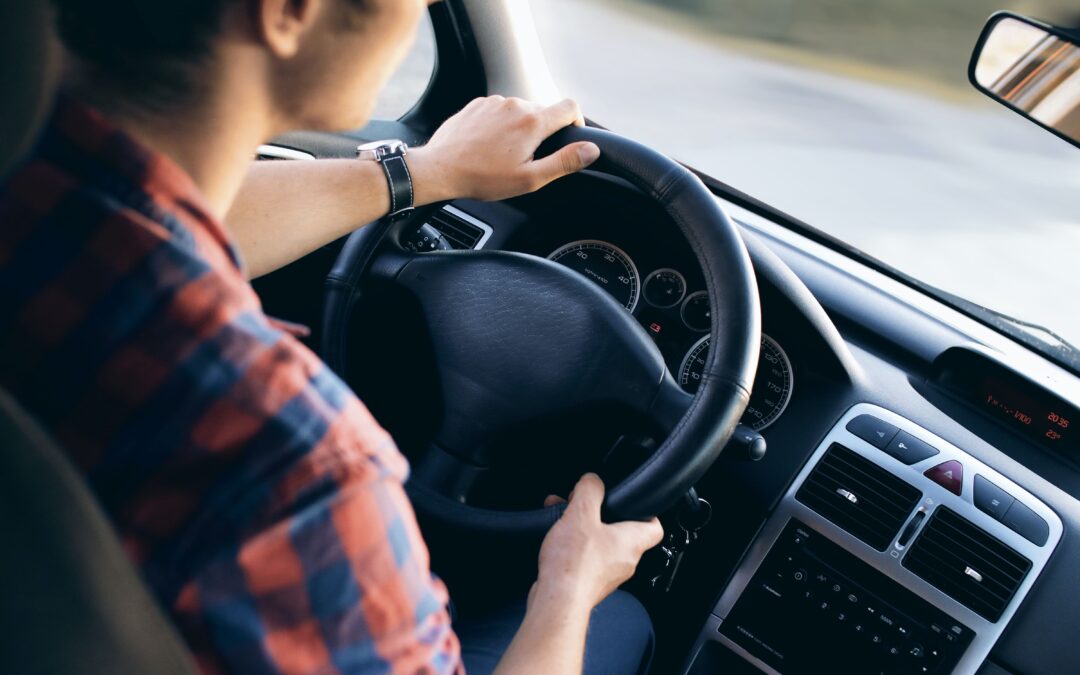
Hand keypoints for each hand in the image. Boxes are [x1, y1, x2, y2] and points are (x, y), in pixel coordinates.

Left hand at [408, 96, 600, 203]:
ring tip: (504, 154)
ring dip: (520, 128)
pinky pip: (499, 110)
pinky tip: (489, 145)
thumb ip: (564, 162)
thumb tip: (591, 150)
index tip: (570, 137)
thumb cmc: (483, 178)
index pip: (570, 107)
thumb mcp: (529, 178)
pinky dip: (501, 125)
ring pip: (520, 111)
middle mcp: (515, 104)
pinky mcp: (478, 104)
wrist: (440, 168)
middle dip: (543, 132)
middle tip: (528, 158)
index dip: (576, 122)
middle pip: (544, 111)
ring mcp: (494, 102)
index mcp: (533, 122)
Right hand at [532, 473, 663, 612]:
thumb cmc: (574, 564)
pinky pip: (586, 560)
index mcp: (632, 542)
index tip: (634, 502)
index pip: (655, 527)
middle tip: (585, 506)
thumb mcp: (581, 514)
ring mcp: (608, 576)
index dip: (647, 512)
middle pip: (622, 533)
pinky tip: (556, 541)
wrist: (557, 602)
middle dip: (601, 516)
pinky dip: (573, 547)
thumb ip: (590, 490)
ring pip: (601, 545)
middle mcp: (625, 561)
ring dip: (583, 530)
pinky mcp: (589, 585)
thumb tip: (592, 480)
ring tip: (563, 519)